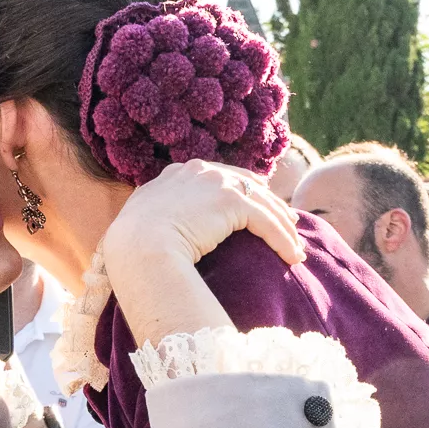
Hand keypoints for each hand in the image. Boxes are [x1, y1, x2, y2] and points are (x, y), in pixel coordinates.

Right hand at [110, 159, 308, 268]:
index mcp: (178, 173)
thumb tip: (159, 234)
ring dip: (283, 228)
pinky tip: (293, 256)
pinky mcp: (232, 201)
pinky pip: (266, 221)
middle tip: (289, 222)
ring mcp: (216, 182)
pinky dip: (283, 239)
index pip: (220, 175)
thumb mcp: (142, 222)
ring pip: (262, 203)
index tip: (259, 203)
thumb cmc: (132, 247)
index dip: (244, 188)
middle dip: (271, 204)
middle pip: (247, 184)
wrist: (137, 246)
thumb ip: (158, 217)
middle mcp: (199, 170)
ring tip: (296, 248)